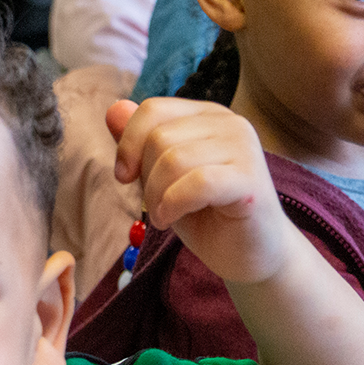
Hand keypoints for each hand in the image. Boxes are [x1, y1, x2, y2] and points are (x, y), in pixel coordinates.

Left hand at [108, 97, 295, 283]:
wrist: (249, 255)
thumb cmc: (205, 214)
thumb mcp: (161, 177)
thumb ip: (140, 143)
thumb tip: (113, 109)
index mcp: (207, 115)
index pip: (153, 109)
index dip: (128, 143)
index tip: (124, 176)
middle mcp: (229, 123)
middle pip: (159, 136)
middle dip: (145, 178)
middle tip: (156, 206)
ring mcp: (244, 148)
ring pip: (174, 159)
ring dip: (156, 196)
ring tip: (165, 215)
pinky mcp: (250, 179)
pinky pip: (198, 183)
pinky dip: (173, 204)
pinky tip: (171, 219)